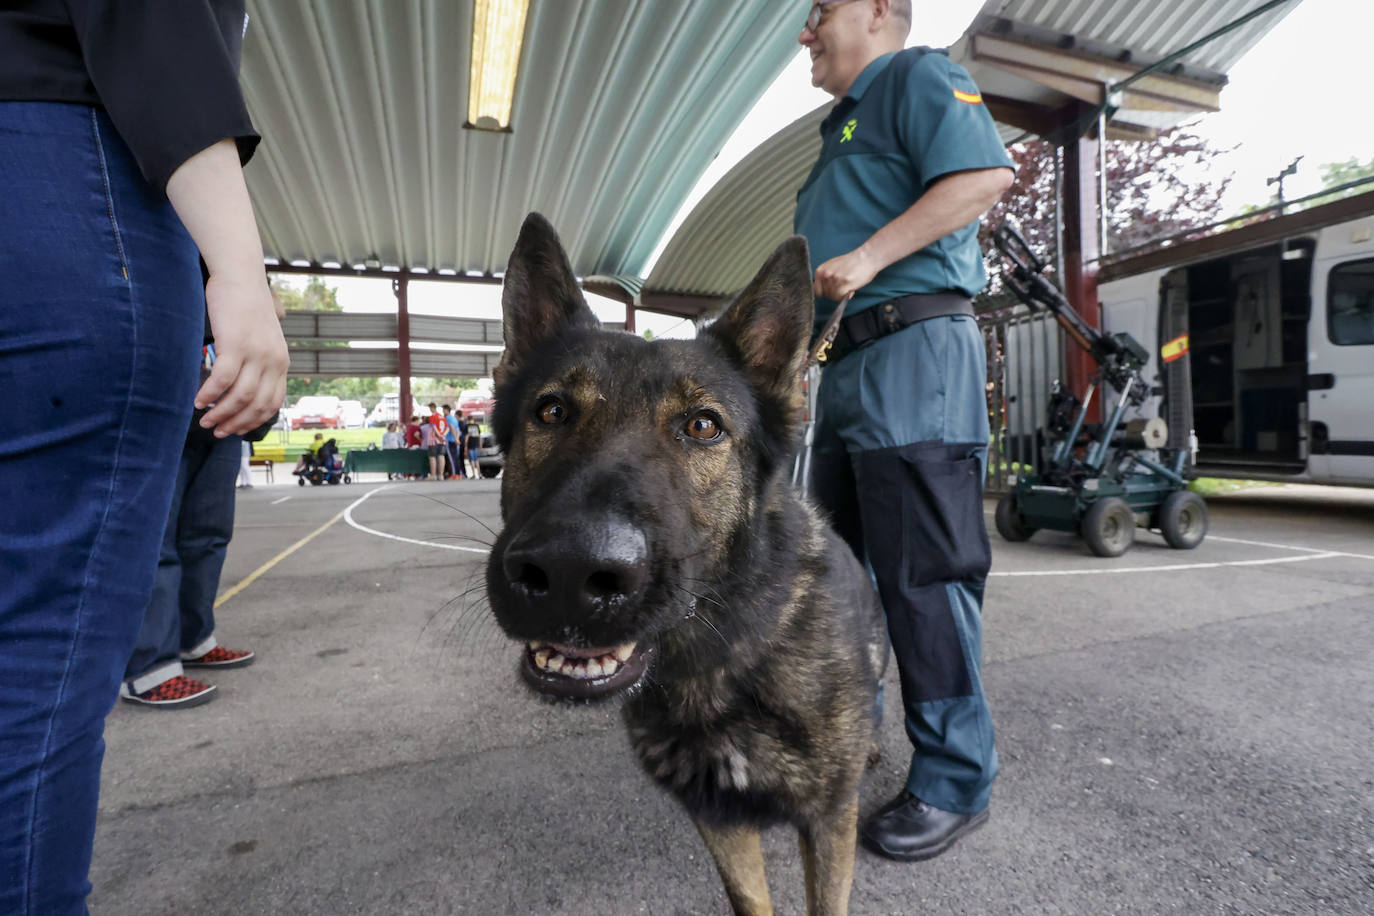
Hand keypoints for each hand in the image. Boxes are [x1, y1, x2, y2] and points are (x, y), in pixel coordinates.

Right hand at [196, 272, 289, 435]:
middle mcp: (274, 361)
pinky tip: (197, 400)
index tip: (236, 430)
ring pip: (240, 396)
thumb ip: (259, 361)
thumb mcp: (262, 338)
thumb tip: (242, 386)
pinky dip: (209, 394)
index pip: (273, 403)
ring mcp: (257, 353)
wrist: (241, 276)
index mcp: (282, 362)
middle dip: (236, 423)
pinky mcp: (236, 344)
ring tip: (205, 420)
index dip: (253, 421)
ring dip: (221, 413)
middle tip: (217, 431)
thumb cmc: (246, 307)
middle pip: (257, 405)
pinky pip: (222, 379)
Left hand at [813, 246, 879, 301]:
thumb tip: (820, 291)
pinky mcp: (844, 283)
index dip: (826, 292)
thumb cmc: (851, 262)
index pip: (816, 291)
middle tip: (844, 285)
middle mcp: (826, 275)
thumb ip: (825, 278)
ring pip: (834, 297)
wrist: (866, 257)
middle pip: (826, 295)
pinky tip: (852, 288)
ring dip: (842, 294)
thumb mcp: (832, 267)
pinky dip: (847, 296)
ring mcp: (835, 279)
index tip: (833, 289)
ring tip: (848, 284)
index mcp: (820, 270)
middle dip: (835, 293)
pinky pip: (841, 298)